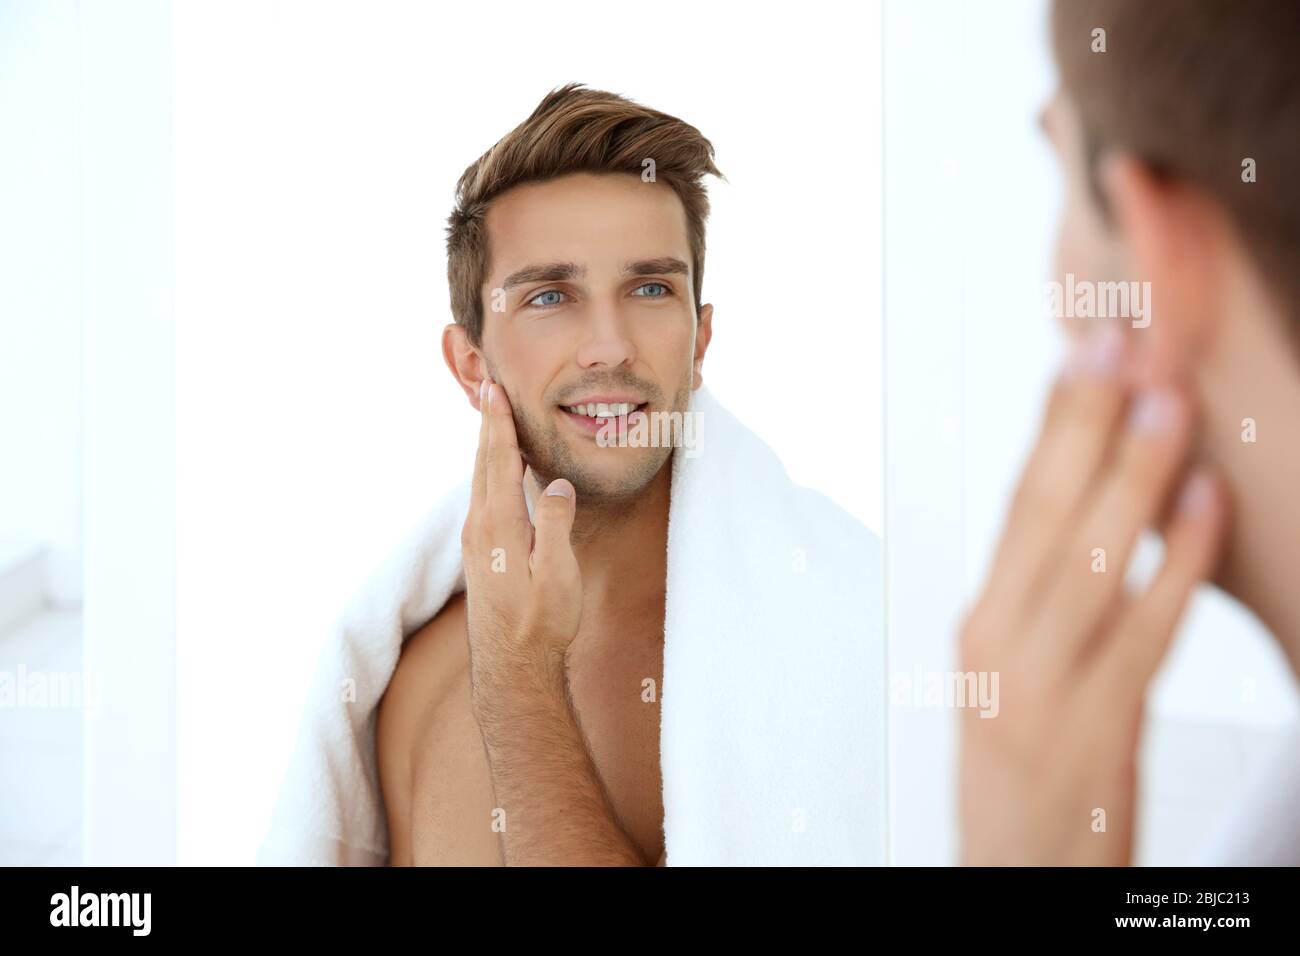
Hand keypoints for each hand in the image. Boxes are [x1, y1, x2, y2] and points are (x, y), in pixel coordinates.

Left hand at [461, 379, 582, 702]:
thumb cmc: (542, 622)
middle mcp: (479, 527)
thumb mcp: (558, 573)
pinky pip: (482, 498)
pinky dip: (488, 473)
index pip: (498, 461)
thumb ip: (556, 524)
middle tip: (487, 388)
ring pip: (480, 481)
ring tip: (491, 419)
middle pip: (483, 463)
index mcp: (499, 525)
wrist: (512, 667)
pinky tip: (496, 472)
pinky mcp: (479, 554)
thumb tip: (556, 485)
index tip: (494, 391)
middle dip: (487, 424)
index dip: (498, 424)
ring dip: (486, 446)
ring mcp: (475, 542)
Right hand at [958, 325, 1226, 864]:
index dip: (1050, 425)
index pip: (1015, 506)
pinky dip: (1178, 564)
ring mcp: (1042, 687)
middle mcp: (997, 645)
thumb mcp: (1009, 677)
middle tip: (1117, 343)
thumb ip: (1039, 600)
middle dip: (1083, 424)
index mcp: (977, 626)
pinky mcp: (1096, 729)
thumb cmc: (1021, 771)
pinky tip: (1205, 507)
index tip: (1079, 351)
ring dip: (1134, 477)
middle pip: (1043, 517)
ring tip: (1166, 402)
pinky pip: (1145, 631)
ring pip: (1091, 563)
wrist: (1011, 878)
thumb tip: (1088, 507)